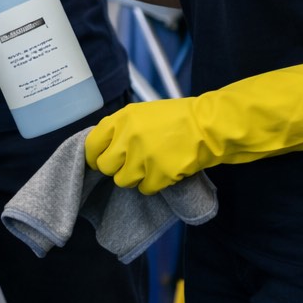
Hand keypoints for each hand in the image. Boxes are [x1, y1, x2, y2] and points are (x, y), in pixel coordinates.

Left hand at [85, 62, 302, 193]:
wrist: (210, 127)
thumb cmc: (178, 118)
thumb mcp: (144, 113)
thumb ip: (121, 128)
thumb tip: (103, 146)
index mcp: (122, 119)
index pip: (92, 144)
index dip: (94, 156)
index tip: (100, 160)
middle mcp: (127, 137)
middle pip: (105, 166)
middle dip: (116, 168)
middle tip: (130, 165)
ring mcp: (142, 157)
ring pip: (123, 181)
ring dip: (135, 178)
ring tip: (150, 167)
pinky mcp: (159, 174)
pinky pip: (145, 189)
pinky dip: (153, 185)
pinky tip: (164, 172)